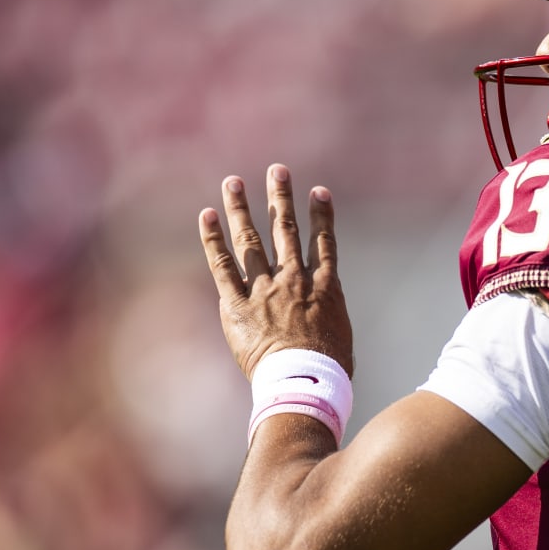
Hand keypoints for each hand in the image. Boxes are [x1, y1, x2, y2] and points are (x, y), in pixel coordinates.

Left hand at [199, 164, 353, 379]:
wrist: (304, 378)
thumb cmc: (329, 370)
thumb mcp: (340, 343)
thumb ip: (329, 325)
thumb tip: (326, 331)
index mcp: (324, 288)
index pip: (324, 243)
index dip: (321, 215)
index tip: (319, 191)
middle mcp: (294, 279)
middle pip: (286, 229)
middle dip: (281, 197)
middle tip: (276, 170)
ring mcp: (264, 289)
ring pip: (251, 240)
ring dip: (241, 209)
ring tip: (234, 183)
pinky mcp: (238, 305)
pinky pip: (223, 266)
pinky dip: (213, 240)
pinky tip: (208, 216)